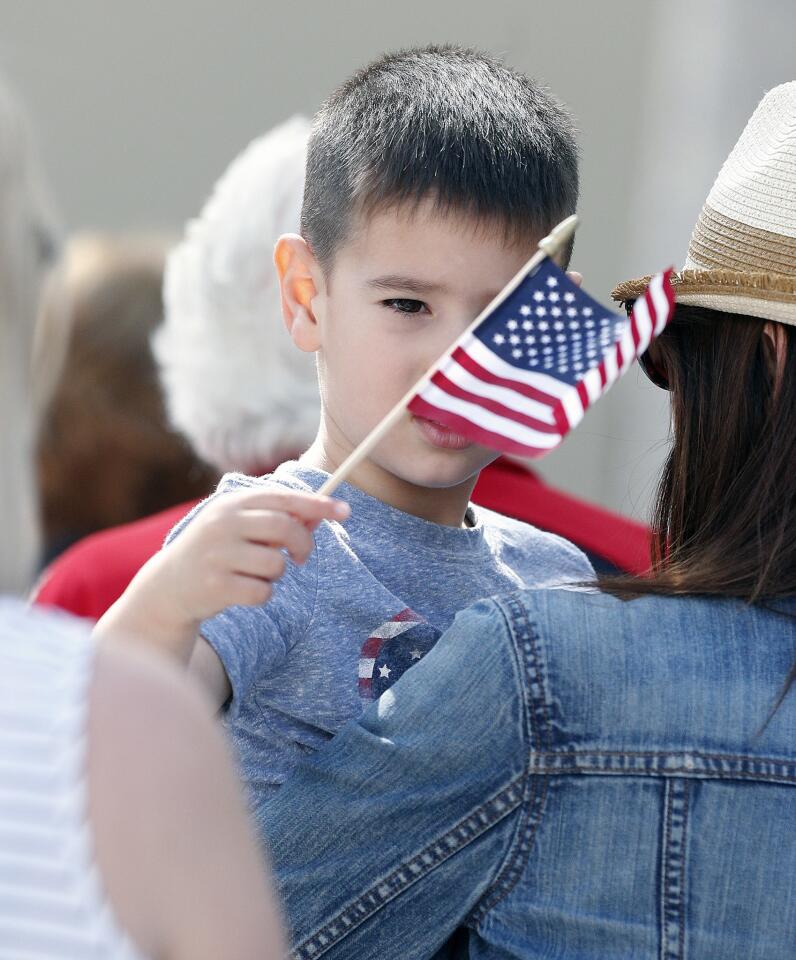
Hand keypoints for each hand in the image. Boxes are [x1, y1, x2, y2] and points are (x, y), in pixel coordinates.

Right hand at [156, 488, 348, 627]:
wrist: (169, 586)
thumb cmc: (218, 551)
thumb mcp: (240, 526)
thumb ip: (276, 518)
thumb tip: (323, 512)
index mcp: (232, 504)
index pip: (284, 498)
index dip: (317, 504)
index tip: (344, 510)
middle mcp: (223, 524)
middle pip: (285, 527)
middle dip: (303, 544)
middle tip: (301, 556)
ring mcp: (218, 555)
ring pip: (276, 564)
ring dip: (276, 574)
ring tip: (255, 574)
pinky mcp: (215, 585)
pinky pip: (262, 592)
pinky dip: (261, 594)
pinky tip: (242, 590)